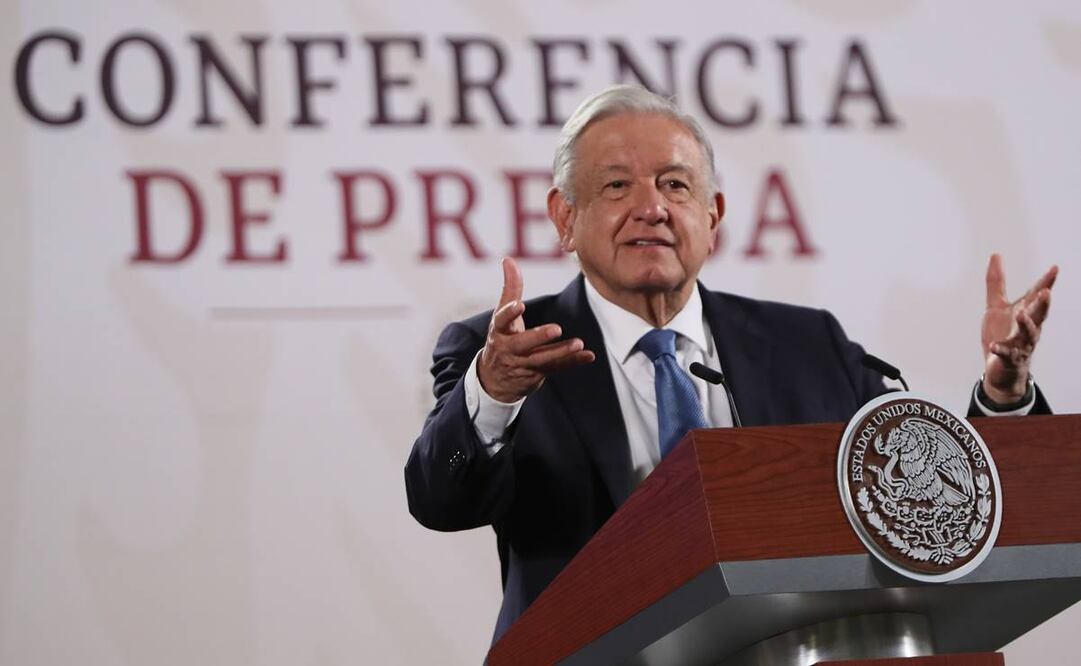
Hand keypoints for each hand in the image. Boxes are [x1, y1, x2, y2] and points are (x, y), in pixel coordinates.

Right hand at [478, 258, 594, 402]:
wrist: (494, 379)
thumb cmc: (502, 338)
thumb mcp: (502, 315)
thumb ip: (510, 287)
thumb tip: (507, 259)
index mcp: (500, 331)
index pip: (502, 321)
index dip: (510, 313)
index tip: (519, 305)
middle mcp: (509, 349)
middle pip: (523, 344)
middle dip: (538, 337)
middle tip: (556, 329)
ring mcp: (523, 364)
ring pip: (542, 359)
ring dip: (561, 352)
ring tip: (578, 343)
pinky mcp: (537, 373)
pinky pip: (556, 368)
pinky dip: (573, 362)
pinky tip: (589, 356)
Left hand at [981, 253, 1056, 403]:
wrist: (1001, 368)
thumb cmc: (1003, 334)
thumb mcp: (996, 306)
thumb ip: (996, 282)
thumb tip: (996, 255)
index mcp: (1026, 313)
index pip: (1037, 296)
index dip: (1046, 283)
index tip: (1054, 268)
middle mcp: (1028, 328)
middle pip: (1039, 315)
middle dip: (1043, 304)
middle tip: (1046, 292)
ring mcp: (1020, 344)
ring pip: (1028, 334)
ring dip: (1026, 325)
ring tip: (1022, 314)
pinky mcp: (1009, 358)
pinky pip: (1006, 354)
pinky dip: (1001, 350)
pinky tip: (995, 346)